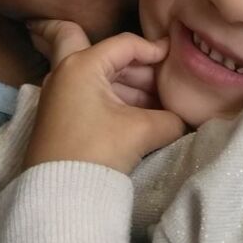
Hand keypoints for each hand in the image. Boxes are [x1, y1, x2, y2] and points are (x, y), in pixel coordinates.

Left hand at [23, 29, 185, 173]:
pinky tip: (139, 111)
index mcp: (81, 64)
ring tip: (157, 100)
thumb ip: (170, 118)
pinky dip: (115, 97)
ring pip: (98, 74)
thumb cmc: (97, 151)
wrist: (59, 197)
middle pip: (102, 51)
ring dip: (127, 83)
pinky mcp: (60, 114)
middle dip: (130, 57)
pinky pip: (92, 92)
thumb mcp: (142, 131)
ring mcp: (59, 93)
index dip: (153, 49)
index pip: (125, 45)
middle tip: (156, 66)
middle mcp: (65, 71)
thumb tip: (182, 118)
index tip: (174, 57)